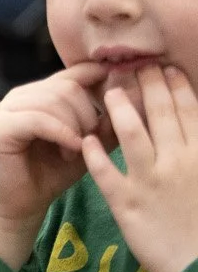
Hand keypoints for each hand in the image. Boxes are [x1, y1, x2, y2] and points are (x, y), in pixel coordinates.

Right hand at [0, 61, 109, 268]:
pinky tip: (71, 149)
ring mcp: (8, 108)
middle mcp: (23, 94)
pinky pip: (39, 119)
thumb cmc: (53, 172)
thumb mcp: (91, 143)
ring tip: (76, 151)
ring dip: (75, 127)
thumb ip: (109, 120)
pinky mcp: (0, 127)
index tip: (116, 107)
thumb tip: (137, 96)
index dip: (101, 84)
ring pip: (55, 100)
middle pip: (69, 86)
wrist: (20, 204)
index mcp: (43, 91)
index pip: (78, 71)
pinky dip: (61, 133)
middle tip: (90, 142)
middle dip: (89, 114)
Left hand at [84, 63, 197, 271]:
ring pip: (132, 135)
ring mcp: (152, 182)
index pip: (189, 111)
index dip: (175, 86)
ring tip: (105, 92)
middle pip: (160, 114)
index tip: (163, 68)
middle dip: (145, 85)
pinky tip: (84, 140)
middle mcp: (180, 162)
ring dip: (118, 109)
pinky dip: (95, 155)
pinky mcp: (128, 205)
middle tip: (132, 66)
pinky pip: (107, 174)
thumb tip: (196, 128)